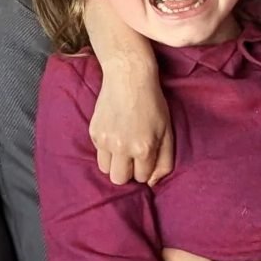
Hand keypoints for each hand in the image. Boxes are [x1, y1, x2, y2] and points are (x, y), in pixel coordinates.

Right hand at [84, 0, 173, 185]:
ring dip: (115, 163)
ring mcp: (105, 141)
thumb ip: (164, 161)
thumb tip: (153, 182)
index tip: (147, 157)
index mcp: (144, 148)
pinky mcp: (93, 132)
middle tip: (133, 158)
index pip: (143, 177)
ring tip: (122, 148)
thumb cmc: (153, 103)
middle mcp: (122, 148)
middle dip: (128, 172)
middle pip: (119, 179)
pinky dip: (106, 150)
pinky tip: (115, 134)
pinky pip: (98, 153)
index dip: (146, 169)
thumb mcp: (167, 131)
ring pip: (105, 170)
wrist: (129, 77)